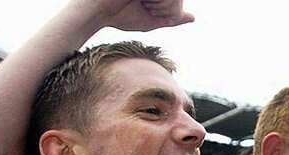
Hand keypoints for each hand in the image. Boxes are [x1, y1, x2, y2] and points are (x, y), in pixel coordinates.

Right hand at [71, 0, 193, 31]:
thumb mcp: (150, 20)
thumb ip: (172, 18)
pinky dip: (158, 2)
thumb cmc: (119, 15)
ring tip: (141, 2)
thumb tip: (192, 17)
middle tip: (144, 6)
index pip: (177, 1)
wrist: (96, 11)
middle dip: (167, 8)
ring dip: (161, 4)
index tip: (150, 10)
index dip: (170, 10)